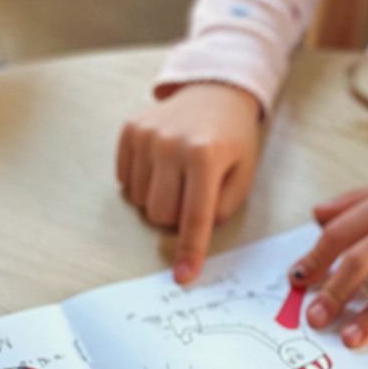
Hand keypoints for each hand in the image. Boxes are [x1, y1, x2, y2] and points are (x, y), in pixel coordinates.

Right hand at [116, 83, 263, 284]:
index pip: (195, 216)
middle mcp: (171, 143)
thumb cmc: (233, 139)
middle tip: (193, 196)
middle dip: (176, 218)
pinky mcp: (130, 129)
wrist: (215, 91)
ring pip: (140, 201)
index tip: (184, 276)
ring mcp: (146, 134)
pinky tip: (161, 165)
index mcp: (205, 155)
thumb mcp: (243, 175)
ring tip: (178, 176)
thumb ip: (220, 210)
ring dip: (159, 199)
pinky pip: (125, 181)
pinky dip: (142, 183)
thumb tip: (189, 237)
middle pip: (160, 214)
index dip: (190, 250)